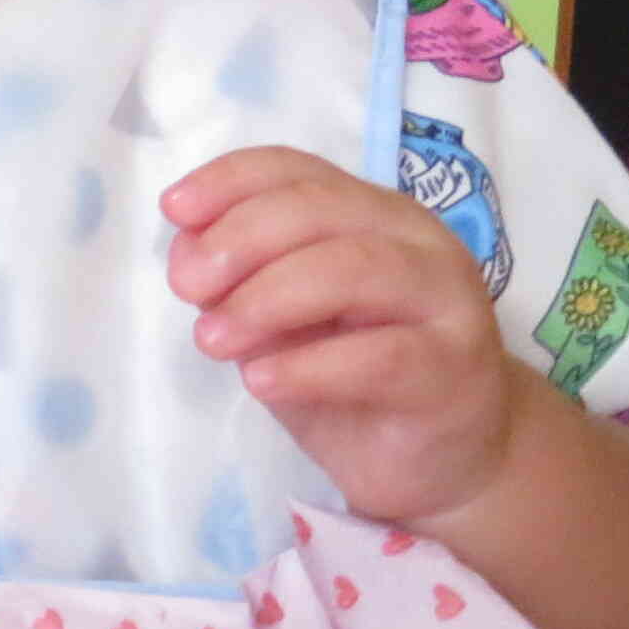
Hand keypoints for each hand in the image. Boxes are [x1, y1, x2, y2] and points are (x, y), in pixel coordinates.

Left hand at [163, 144, 523, 523]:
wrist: (443, 458)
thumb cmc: (351, 377)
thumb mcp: (278, 321)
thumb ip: (238, 279)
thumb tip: (185, 251)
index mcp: (371, 213)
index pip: (296, 170)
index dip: (229, 180)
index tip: (173, 210)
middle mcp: (417, 241)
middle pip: (318, 208)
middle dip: (239, 240)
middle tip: (187, 286)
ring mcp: (446, 301)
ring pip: (352, 269)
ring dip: (265, 299)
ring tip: (213, 339)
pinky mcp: (454, 370)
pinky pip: (380, 356)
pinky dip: (308, 366)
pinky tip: (261, 381)